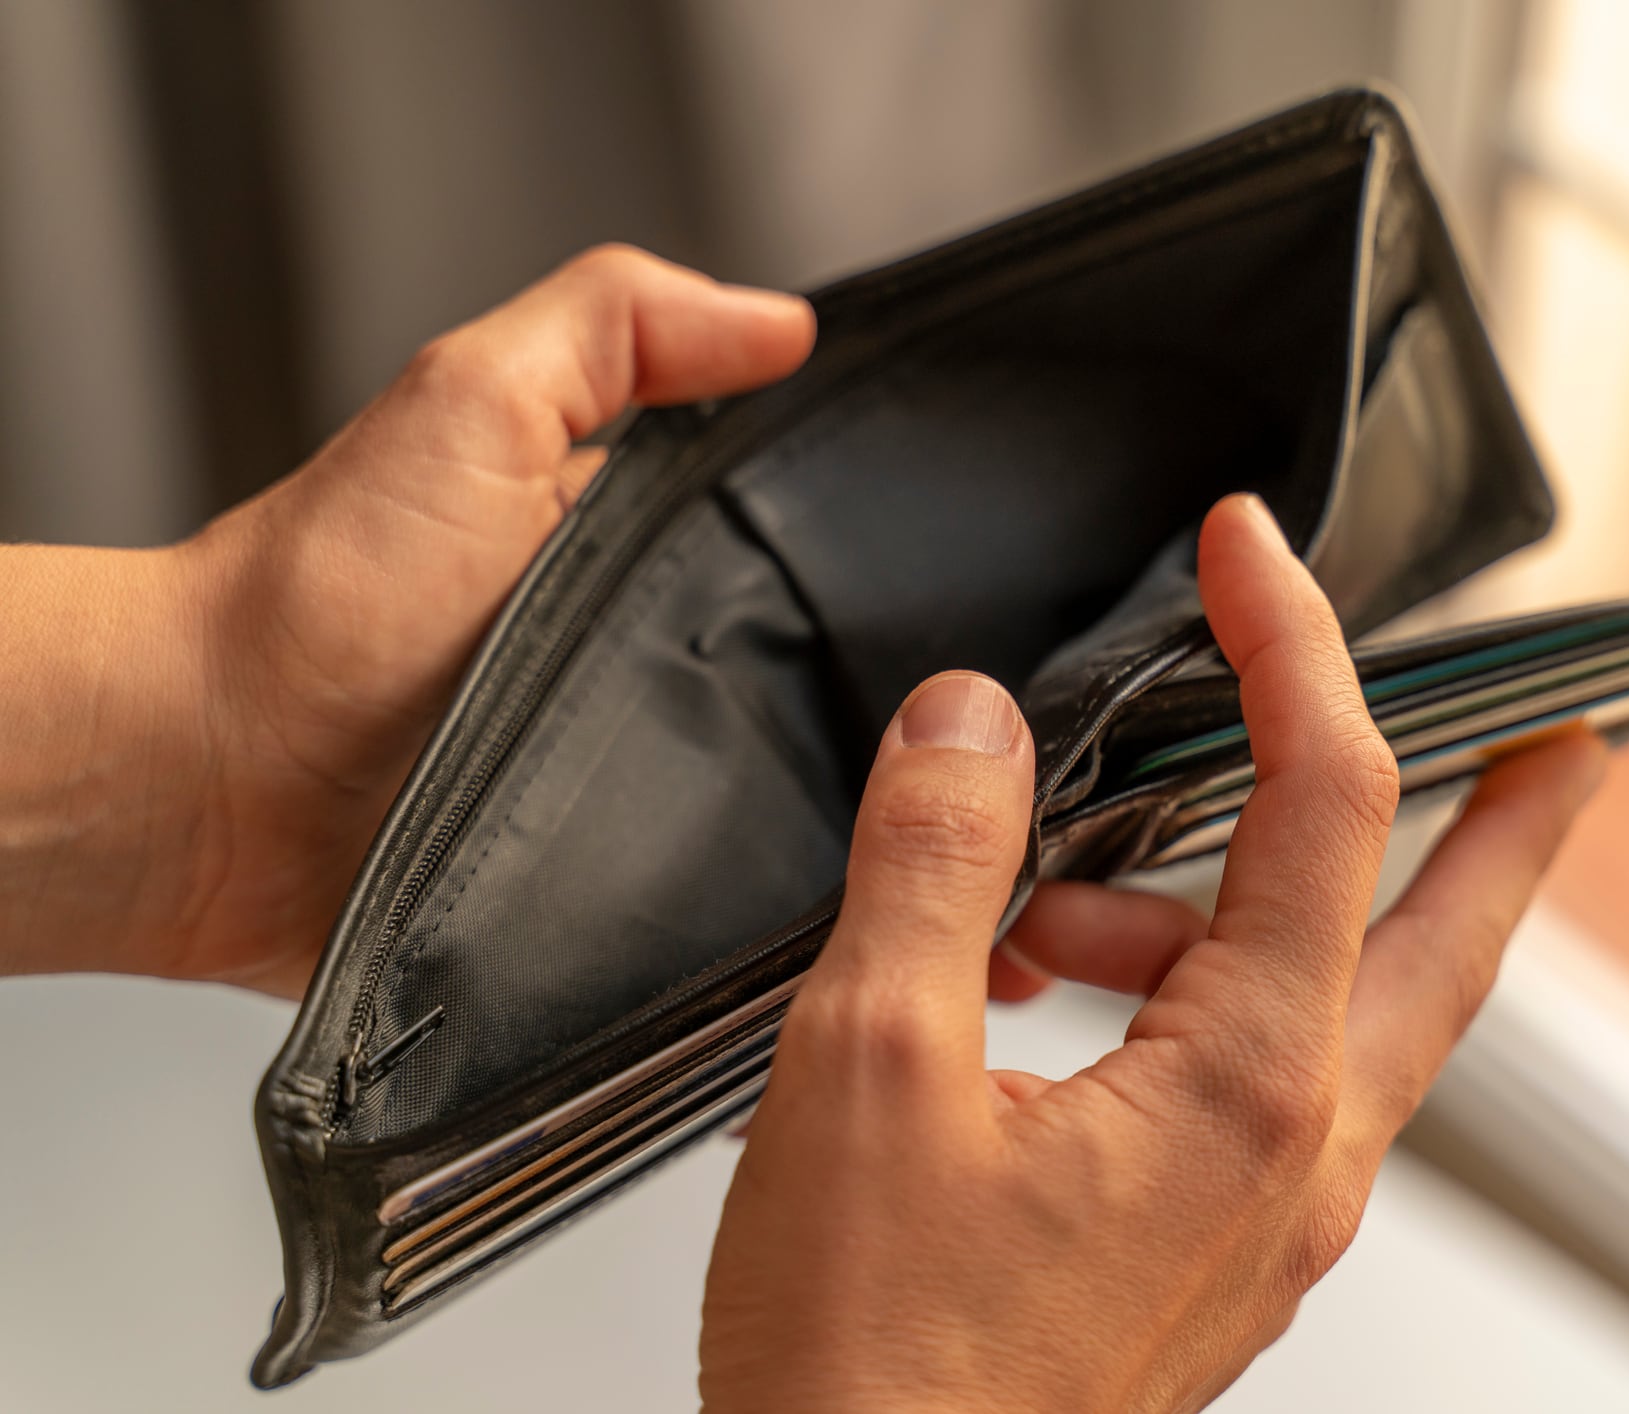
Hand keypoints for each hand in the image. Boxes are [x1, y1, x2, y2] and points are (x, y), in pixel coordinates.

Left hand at [0, 247, 813, 996]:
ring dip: (795, 794)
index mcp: (620, 539)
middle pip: (794, 666)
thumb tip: (775, 318)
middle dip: (839, 683)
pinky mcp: (598, 880)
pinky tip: (748, 877)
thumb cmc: (315, 599)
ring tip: (803, 786)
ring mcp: (617, 774)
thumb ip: (615, 331)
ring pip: (770, 784)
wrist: (209, 781)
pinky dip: (730, 888)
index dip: (845, 537)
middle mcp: (630, 655)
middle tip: (848, 689)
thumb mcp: (471, 405)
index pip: (781, 528)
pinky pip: (704, 888)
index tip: (908, 555)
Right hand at [699, 494, 1605, 1412]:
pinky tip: (1025, 1003)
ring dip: (1212, 907)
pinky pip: (1242, 1076)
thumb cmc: (880, 1378)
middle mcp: (1295, 1156)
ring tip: (1026, 912)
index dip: (1290, 646)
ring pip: (1326, 1004)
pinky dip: (1167, 996)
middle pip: (1452, 940)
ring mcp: (1262, 1215)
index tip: (1248, 554)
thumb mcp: (868, 1070)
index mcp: (1247, 1089)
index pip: (1323, 802)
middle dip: (1515, 822)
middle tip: (1569, 738)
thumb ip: (936, 865)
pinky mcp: (1204, 1250)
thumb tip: (975, 728)